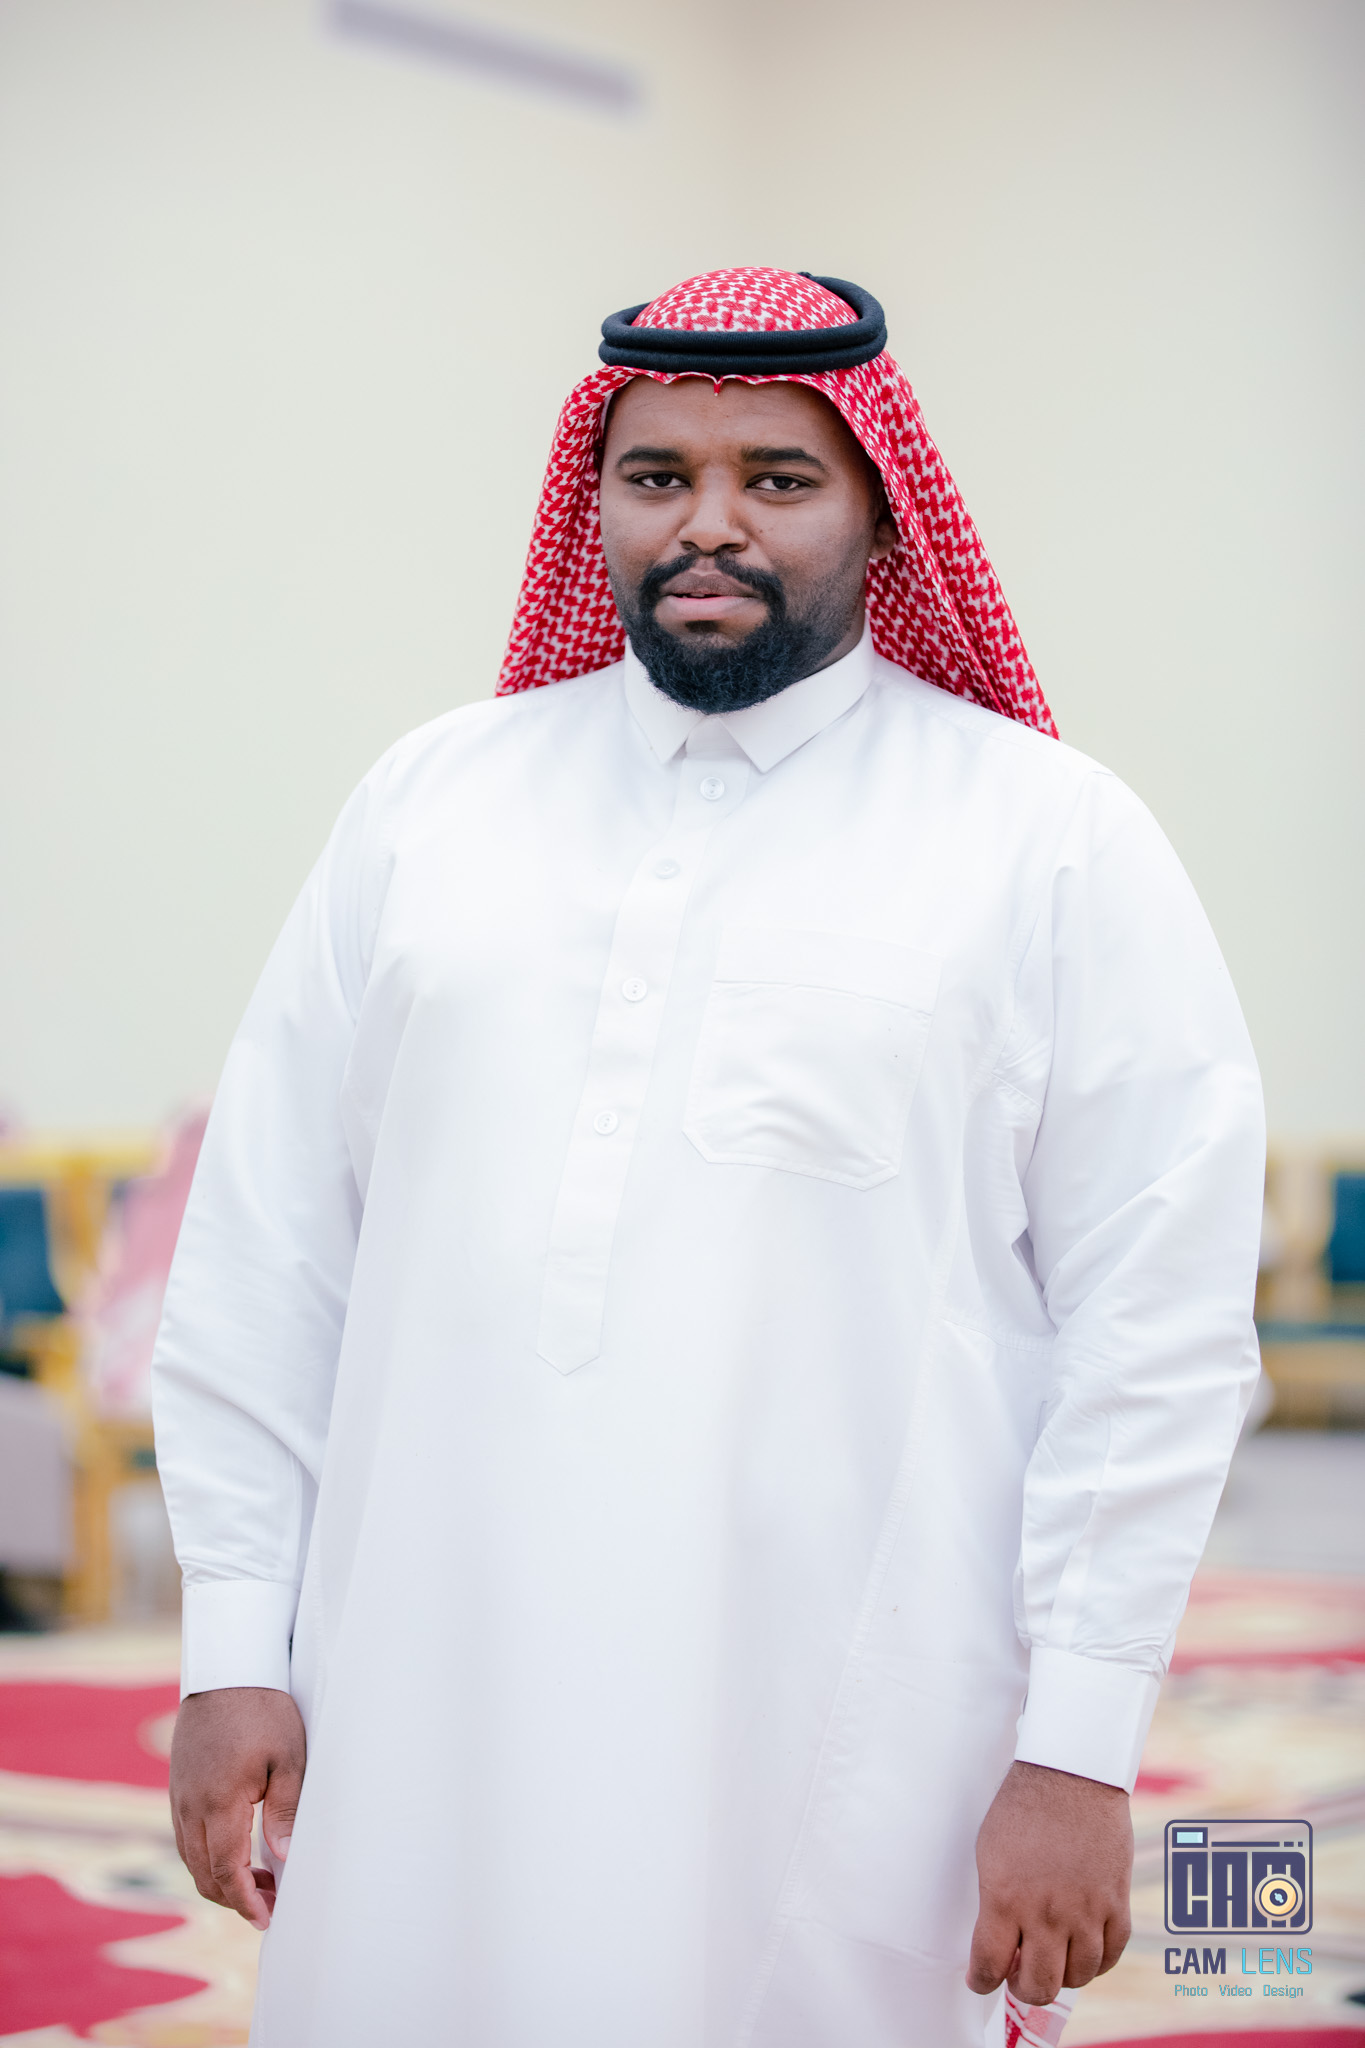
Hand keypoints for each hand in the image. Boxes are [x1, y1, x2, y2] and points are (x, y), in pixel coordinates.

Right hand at [170, 1686, 306, 1929]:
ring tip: (262, 1879)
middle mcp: (190, 1806)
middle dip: (235, 1898)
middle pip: (204, 1875)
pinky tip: (238, 1850)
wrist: (226, 1668)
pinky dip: (208, 1855)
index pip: (226, 1872)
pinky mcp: (178, 1786)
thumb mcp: (288, 1757)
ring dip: (221, 1878)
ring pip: (191, 1858)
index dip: (246, 1902)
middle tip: (271, 1903)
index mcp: (218, 1803)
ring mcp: (179, 1796)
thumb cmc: (264, 1709)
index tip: (267, 1918)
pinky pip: (186, 1836)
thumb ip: (285, 1812)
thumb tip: (287, 1862)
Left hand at [967, 1760, 1131, 2005]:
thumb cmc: (1021, 1808)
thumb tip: (998, 1943)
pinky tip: (1082, 1954)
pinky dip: (1095, 1964)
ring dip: (1060, 1976)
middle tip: (1017, 1975)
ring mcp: (1086, 1911)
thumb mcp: (989, 1853)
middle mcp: (1047, 1912)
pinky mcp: (1116, 1903)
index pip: (988, 1966)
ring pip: (1076, 1978)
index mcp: (1005, 1898)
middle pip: (1038, 1986)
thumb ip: (994, 1903)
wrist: (1071, 1774)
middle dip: (1022, 1989)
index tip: (980, 1980)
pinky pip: (1110, 1956)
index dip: (981, 1981)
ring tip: (1050, 1961)